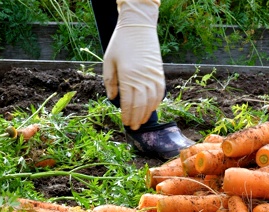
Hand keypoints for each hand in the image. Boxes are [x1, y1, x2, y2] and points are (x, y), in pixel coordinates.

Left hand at [103, 0, 164, 130]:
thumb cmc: (120, 43)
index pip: (128, 103)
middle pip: (140, 106)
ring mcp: (152, 76)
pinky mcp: (159, 73)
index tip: (125, 123)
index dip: (126, 115)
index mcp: (127, 77)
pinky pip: (160, 93)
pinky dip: (156, 103)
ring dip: (146, 114)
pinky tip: (151, 109)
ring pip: (151, 102)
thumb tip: (113, 99)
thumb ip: (110, 81)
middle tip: (133, 128)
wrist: (139, 27)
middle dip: (136, 119)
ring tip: (141, 122)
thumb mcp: (109, 61)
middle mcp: (141, 79)